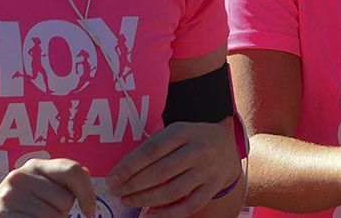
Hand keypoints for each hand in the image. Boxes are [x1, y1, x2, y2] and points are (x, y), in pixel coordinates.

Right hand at [0, 158, 94, 217]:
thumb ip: (60, 180)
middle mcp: (20, 177)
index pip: (73, 171)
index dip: (87, 193)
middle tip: (39, 214)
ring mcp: (8, 198)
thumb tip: (86, 173)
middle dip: (60, 214)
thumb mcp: (36, 185)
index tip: (89, 210)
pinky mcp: (1, 217)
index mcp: (33, 165)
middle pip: (65, 202)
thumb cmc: (17, 205)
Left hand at [106, 121, 239, 217]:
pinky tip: (150, 214)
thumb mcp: (176, 131)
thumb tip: (124, 168)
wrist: (227, 146)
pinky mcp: (212, 188)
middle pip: (161, 172)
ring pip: (173, 192)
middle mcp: (198, 150)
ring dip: (146, 199)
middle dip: (134, 185)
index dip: (130, 166)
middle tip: (117, 192)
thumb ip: (154, 146)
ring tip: (129, 200)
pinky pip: (189, 206)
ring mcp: (207, 171)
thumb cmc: (192, 138)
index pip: (152, 150)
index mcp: (184, 132)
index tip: (113, 178)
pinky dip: (168, 214)